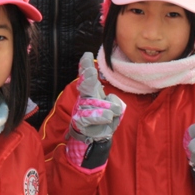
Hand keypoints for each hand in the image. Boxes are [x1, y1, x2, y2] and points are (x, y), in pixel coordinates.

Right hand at [66, 52, 124, 169]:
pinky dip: (101, 116)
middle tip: (90, 69)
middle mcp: (85, 98)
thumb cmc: (103, 120)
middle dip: (87, 75)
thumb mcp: (111, 108)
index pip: (88, 77)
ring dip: (108, 108)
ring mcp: (81, 109)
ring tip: (110, 115)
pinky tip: (107, 116)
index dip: (86, 66)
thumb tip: (112, 105)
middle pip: (86, 84)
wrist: (93, 138)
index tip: (87, 55)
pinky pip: (93, 116)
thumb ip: (113, 103)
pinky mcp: (81, 121)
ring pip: (98, 103)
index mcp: (92, 92)